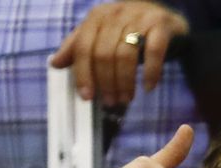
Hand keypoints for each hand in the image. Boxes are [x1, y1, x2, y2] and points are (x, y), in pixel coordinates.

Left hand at [50, 0, 190, 106]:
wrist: (165, 17)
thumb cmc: (129, 30)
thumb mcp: (101, 34)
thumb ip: (78, 47)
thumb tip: (55, 63)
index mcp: (97, 16)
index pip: (84, 47)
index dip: (84, 74)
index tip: (87, 96)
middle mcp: (117, 13)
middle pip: (104, 53)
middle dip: (106, 82)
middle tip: (111, 101)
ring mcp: (140, 18)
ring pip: (126, 55)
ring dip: (125, 82)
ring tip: (127, 98)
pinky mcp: (161, 25)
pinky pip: (154, 52)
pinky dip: (151, 73)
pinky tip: (148, 88)